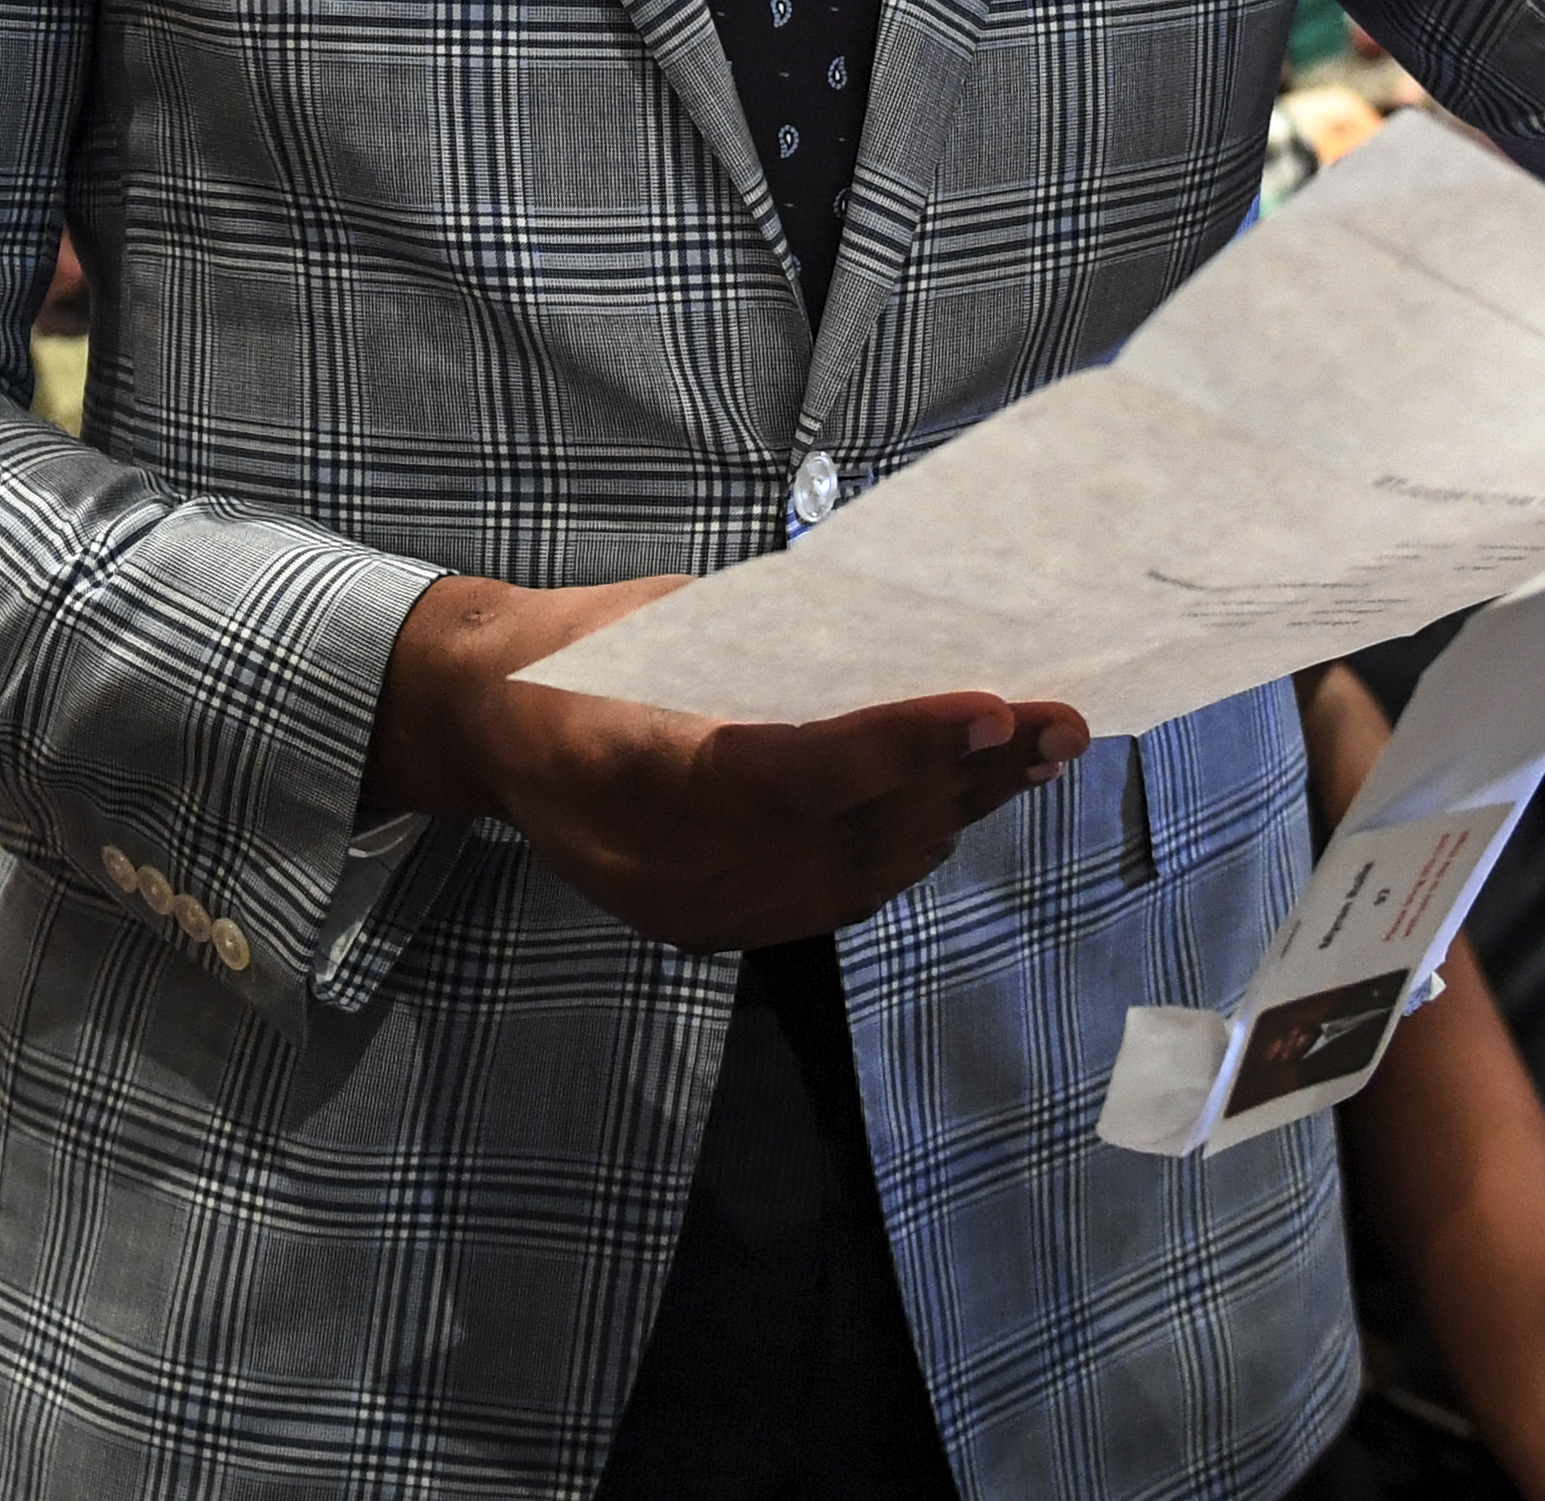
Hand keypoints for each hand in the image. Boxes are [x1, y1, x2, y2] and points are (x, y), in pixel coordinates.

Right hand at [361, 575, 1086, 949]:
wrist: (486, 723)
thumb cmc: (578, 647)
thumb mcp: (663, 617)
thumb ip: (775, 651)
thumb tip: (906, 649)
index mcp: (632, 763)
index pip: (791, 771)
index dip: (896, 747)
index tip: (988, 708)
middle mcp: (662, 860)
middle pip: (843, 833)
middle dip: (963, 777)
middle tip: (1058, 722)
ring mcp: (687, 908)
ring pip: (854, 876)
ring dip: (954, 814)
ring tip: (1037, 758)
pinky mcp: (706, 928)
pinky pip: (830, 900)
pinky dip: (903, 851)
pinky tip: (956, 808)